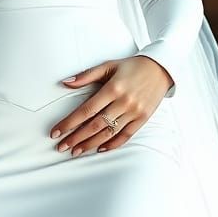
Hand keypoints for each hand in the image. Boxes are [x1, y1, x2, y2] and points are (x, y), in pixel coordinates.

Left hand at [50, 56, 173, 157]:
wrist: (161, 68)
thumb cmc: (131, 66)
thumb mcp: (108, 65)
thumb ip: (87, 75)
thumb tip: (65, 82)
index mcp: (113, 88)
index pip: (86, 110)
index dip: (69, 123)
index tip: (56, 132)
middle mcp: (124, 102)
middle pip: (95, 125)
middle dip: (76, 138)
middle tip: (61, 146)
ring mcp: (134, 112)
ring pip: (109, 133)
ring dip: (90, 144)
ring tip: (76, 151)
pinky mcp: (143, 119)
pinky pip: (126, 136)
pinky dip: (112, 144)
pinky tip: (99, 149)